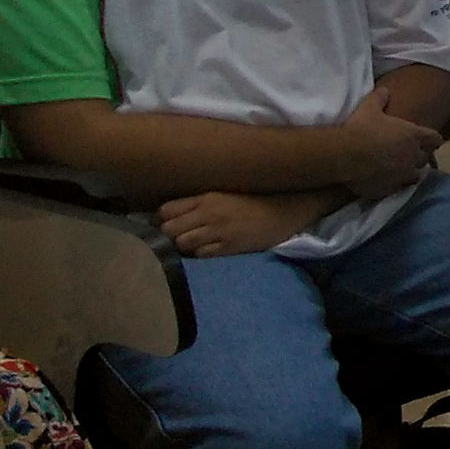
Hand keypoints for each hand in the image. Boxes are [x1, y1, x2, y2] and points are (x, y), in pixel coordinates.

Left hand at [157, 189, 340, 257]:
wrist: (287, 209)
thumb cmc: (256, 199)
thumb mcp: (225, 194)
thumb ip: (200, 201)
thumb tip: (172, 213)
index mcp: (206, 197)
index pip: (166, 210)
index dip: (162, 219)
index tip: (167, 223)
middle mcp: (208, 214)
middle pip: (169, 229)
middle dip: (168, 235)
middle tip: (177, 236)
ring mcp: (218, 231)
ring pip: (182, 244)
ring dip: (183, 246)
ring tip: (193, 244)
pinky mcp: (229, 247)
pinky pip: (201, 255)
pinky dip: (199, 254)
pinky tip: (207, 250)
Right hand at [340, 87, 442, 198]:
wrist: (344, 155)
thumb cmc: (360, 128)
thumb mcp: (369, 107)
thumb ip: (380, 98)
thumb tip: (385, 91)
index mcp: (414, 136)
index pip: (435, 139)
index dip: (431, 139)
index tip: (426, 139)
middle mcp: (413, 156)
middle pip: (426, 158)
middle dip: (420, 155)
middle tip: (410, 153)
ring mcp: (402, 175)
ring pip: (415, 176)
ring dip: (410, 172)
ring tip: (400, 169)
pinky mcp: (389, 189)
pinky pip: (397, 188)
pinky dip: (394, 185)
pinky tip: (385, 181)